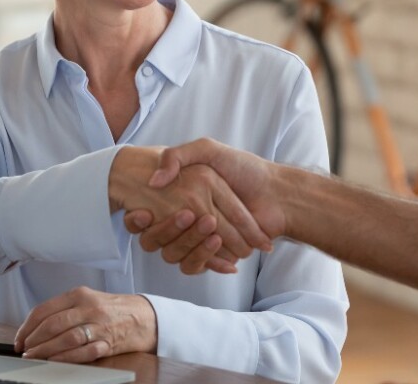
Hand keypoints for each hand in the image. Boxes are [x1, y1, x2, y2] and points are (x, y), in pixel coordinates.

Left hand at [15, 287, 155, 361]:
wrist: (145, 316)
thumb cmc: (113, 309)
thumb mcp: (88, 299)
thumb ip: (65, 309)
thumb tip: (35, 327)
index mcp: (80, 294)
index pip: (45, 309)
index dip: (27, 326)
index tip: (20, 339)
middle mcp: (89, 308)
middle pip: (53, 324)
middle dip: (34, 340)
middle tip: (24, 350)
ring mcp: (99, 326)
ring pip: (66, 339)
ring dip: (46, 350)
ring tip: (34, 357)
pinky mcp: (108, 343)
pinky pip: (83, 352)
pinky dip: (66, 358)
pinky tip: (55, 361)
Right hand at [124, 138, 285, 273]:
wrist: (277, 193)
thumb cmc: (245, 168)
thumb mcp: (207, 150)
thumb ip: (178, 156)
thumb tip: (153, 181)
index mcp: (182, 197)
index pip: (153, 214)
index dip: (141, 219)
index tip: (140, 214)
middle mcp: (189, 220)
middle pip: (162, 237)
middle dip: (168, 230)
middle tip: (185, 216)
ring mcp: (201, 238)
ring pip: (177, 254)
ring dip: (191, 244)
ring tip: (211, 229)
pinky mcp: (215, 255)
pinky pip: (195, 266)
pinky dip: (206, 261)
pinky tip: (214, 249)